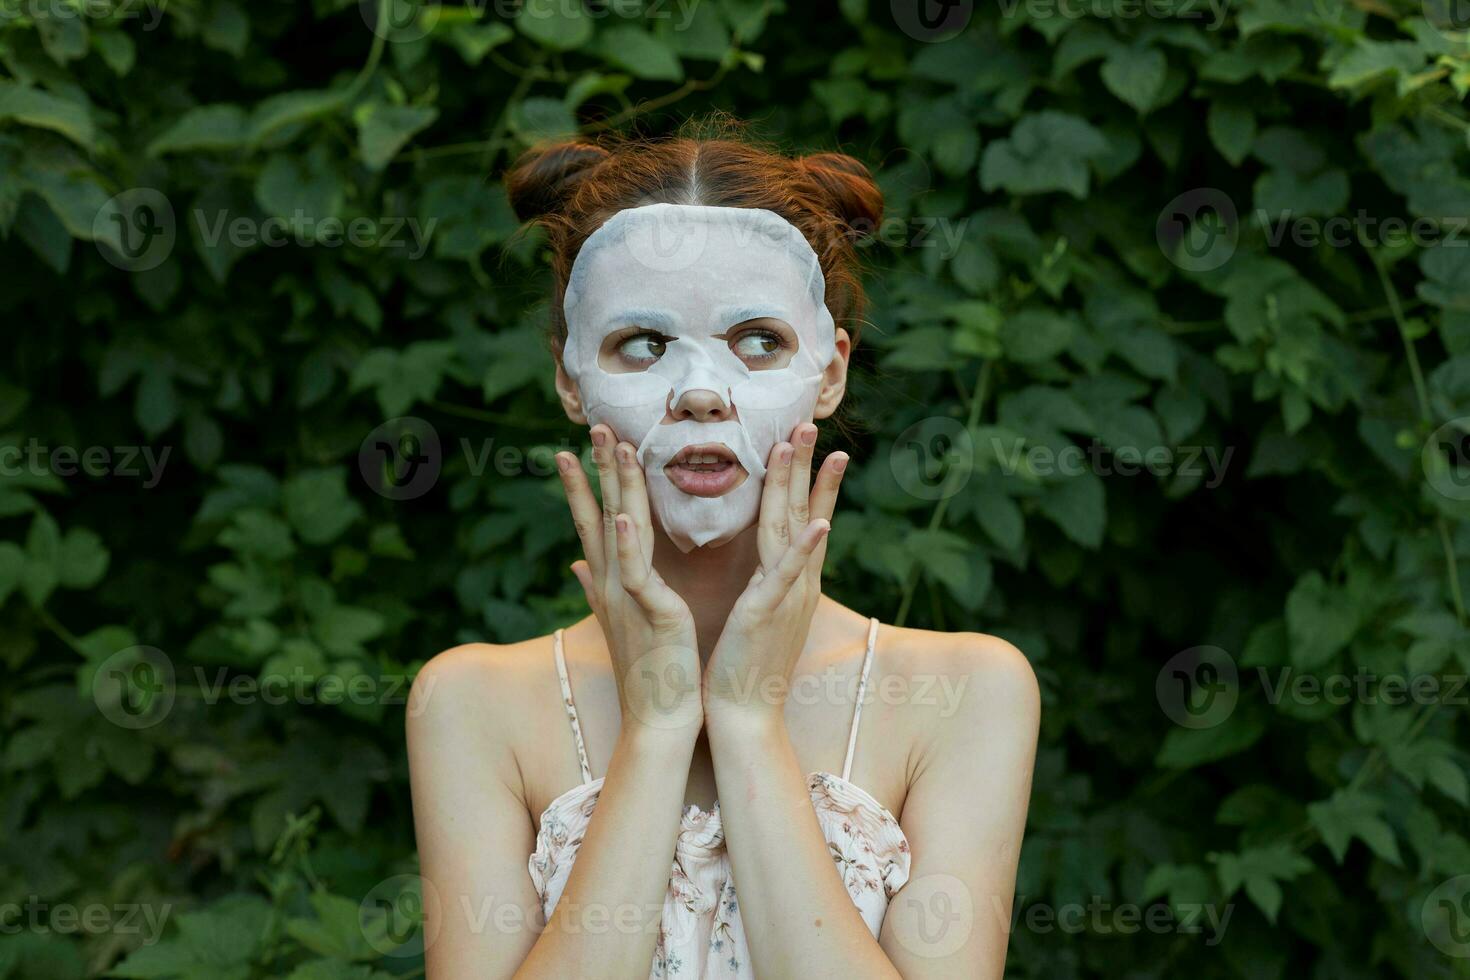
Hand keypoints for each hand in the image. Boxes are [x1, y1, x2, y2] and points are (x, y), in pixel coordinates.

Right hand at [556, 426, 702, 736]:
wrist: (661, 719)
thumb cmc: (648, 672)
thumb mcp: (620, 621)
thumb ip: (597, 588)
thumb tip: (576, 563)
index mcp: (612, 583)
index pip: (592, 523)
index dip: (580, 486)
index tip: (571, 449)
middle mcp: (613, 584)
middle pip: (601, 514)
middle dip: (597, 469)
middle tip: (595, 426)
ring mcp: (628, 596)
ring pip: (618, 529)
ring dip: (616, 487)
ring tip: (616, 447)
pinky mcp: (650, 612)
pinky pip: (636, 572)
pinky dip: (629, 543)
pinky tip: (624, 515)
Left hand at [703, 422, 847, 726]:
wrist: (743, 715)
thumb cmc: (742, 667)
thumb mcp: (754, 615)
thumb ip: (760, 583)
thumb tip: (760, 562)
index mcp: (788, 581)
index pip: (800, 520)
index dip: (809, 481)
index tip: (811, 444)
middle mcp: (796, 583)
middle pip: (803, 512)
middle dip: (807, 467)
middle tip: (811, 424)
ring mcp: (787, 596)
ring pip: (794, 529)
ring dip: (800, 484)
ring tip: (803, 445)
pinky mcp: (770, 613)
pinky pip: (789, 574)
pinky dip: (805, 548)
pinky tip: (819, 521)